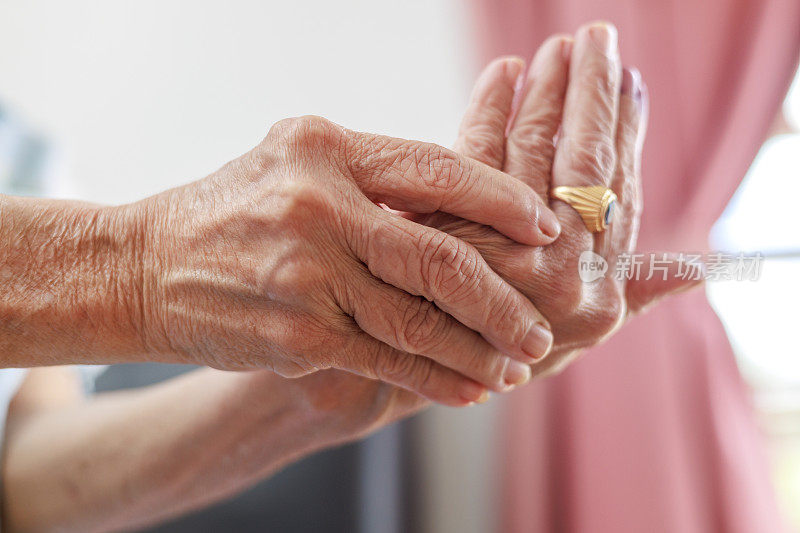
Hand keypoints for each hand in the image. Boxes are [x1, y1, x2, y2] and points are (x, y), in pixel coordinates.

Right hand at [125, 117, 561, 404]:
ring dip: (479, 348)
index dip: (501, 200)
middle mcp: (318, 207)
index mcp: (327, 150)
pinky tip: (468, 389)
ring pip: (419, 321)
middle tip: (542, 323)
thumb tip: (465, 208)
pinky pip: (385, 359)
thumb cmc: (233, 210)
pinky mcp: (297, 334)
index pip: (438, 170)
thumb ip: (375, 179)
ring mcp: (306, 276)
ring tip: (518, 364)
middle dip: (503, 298)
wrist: (143, 265)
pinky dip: (434, 377)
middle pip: (439, 257)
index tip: (544, 228)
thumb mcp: (298, 163)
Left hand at [421, 22, 700, 377]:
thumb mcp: (576, 335)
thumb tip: (700, 270)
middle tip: (595, 40)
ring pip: (535, 151)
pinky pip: (476, 156)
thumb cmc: (500, 348)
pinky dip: (491, 110)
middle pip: (586, 163)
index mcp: (602, 296)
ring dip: (547, 91)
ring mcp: (511, 257)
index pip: (622, 194)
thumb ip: (632, 293)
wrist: (419, 374)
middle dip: (593, 93)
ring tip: (555, 49)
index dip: (630, 133)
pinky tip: (501, 76)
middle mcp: (567, 277)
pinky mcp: (455, 235)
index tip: (630, 84)